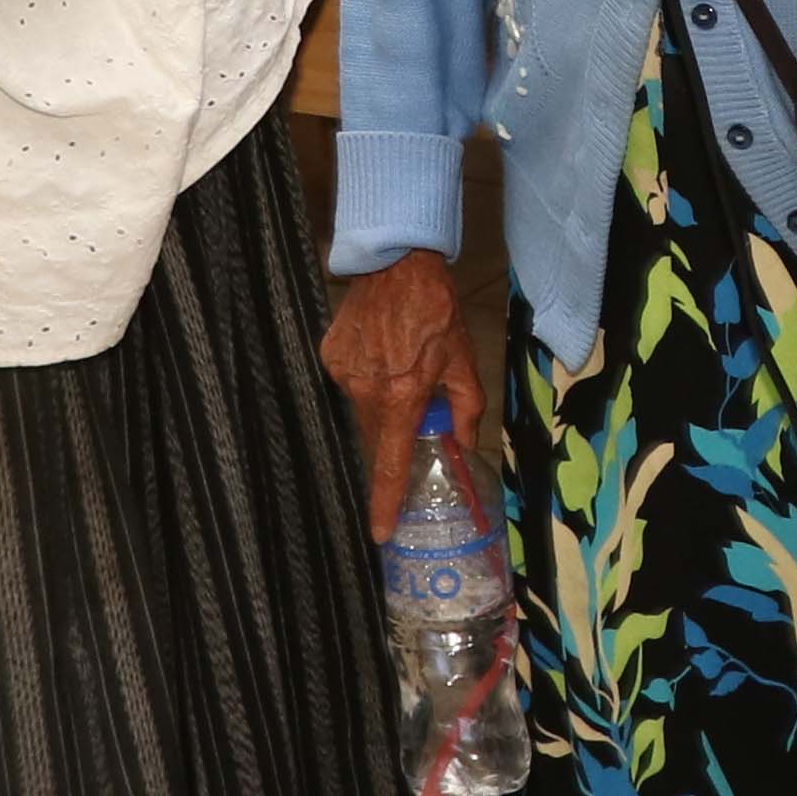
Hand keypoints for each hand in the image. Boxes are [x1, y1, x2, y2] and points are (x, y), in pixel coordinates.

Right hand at [324, 249, 490, 533]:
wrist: (396, 262)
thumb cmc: (437, 311)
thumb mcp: (464, 360)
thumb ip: (466, 408)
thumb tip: (463, 442)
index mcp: (400, 399)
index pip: (390, 466)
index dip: (385, 503)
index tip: (380, 533)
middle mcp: (365, 393)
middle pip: (377, 438)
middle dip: (395, 437)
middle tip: (415, 409)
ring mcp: (343, 374)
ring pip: (364, 411)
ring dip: (383, 405)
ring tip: (401, 368)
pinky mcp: (330, 356)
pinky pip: (351, 384)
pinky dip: (368, 380)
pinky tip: (383, 353)